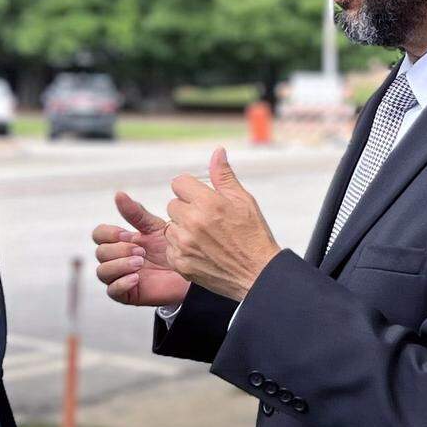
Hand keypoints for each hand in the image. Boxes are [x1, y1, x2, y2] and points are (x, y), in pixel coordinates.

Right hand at [92, 191, 190, 307]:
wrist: (190, 269)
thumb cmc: (171, 248)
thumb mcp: (154, 228)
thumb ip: (136, 213)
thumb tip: (118, 194)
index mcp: (120, 241)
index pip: (99, 235)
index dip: (109, 233)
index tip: (128, 234)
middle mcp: (116, 259)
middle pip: (100, 253)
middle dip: (118, 250)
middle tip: (141, 251)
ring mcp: (120, 277)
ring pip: (102, 272)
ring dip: (119, 265)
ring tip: (140, 263)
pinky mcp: (127, 294)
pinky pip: (112, 291)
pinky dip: (122, 283)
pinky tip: (137, 277)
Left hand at [164, 148, 280, 301]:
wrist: (257, 274)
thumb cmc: (253, 236)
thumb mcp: (243, 200)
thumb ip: (224, 176)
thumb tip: (217, 152)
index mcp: (208, 203)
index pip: (179, 183)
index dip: (190, 190)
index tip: (200, 199)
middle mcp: (192, 222)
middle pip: (172, 205)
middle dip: (186, 210)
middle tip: (206, 221)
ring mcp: (184, 244)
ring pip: (169, 226)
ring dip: (182, 230)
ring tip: (204, 238)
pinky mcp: (180, 263)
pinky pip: (170, 248)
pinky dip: (181, 249)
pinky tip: (200, 251)